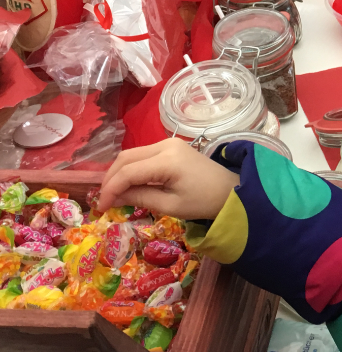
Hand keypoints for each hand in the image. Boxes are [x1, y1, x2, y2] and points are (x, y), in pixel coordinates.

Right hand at [99, 139, 239, 220]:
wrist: (230, 190)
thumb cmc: (203, 202)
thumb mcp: (169, 205)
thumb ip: (139, 198)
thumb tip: (112, 198)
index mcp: (167, 160)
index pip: (127, 172)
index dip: (110, 189)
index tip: (101, 208)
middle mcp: (165, 144)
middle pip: (126, 158)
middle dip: (110, 179)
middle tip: (104, 201)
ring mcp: (169, 143)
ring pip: (132, 154)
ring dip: (119, 173)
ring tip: (114, 195)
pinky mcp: (171, 146)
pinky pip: (143, 155)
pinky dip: (132, 169)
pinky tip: (129, 185)